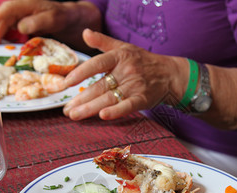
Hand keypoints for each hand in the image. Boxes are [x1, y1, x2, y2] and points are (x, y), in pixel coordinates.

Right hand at [0, 0, 66, 44]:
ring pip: (0, 24)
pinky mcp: (16, 22)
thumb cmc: (58, 17)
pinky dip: (0, 37)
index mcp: (24, 3)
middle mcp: (17, 7)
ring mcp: (15, 15)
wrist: (63, 17)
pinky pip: (4, 28)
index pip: (7, 9)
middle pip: (0, 18)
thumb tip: (21, 27)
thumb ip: (37, 22)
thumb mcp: (51, 19)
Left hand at [63, 29, 186, 119]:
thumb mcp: (123, 47)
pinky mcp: (142, 99)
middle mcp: (126, 71)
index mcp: (119, 57)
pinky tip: (103, 116)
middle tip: (66, 109)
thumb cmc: (143, 60)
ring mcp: (135, 86)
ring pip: (109, 98)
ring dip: (90, 108)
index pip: (97, 64)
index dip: (81, 73)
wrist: (170, 74)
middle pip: (100, 86)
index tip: (67, 83)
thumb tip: (85, 33)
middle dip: (81, 99)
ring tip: (74, 115)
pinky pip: (127, 106)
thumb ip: (102, 41)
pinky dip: (116, 111)